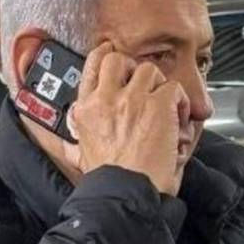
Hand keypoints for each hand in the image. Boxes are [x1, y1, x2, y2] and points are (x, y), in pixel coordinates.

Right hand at [69, 42, 189, 194]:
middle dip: (132, 66)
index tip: (109, 51)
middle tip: (144, 81)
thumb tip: (63, 146)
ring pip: (149, 70)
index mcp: (87, 110)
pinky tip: (178, 118)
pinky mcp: (158, 106)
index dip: (103, 55)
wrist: (127, 193)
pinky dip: (180, 101)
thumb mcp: (81, 159)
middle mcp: (106, 100)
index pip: (90, 68)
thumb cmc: (110, 181)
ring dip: (159, 85)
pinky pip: (173, 88)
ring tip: (164, 105)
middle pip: (117, 59)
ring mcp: (133, 100)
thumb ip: (73, 146)